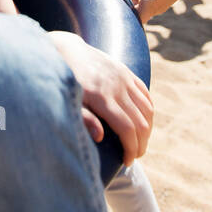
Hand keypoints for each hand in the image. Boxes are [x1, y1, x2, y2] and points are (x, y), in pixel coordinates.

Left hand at [49, 32, 152, 164]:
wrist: (66, 50)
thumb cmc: (63, 82)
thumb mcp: (68, 102)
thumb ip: (83, 119)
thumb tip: (100, 137)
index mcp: (101, 97)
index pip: (127, 129)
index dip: (131, 149)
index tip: (127, 162)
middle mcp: (117, 87)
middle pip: (140, 122)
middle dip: (141, 144)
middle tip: (134, 157)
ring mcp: (124, 78)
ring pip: (147, 110)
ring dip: (147, 130)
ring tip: (139, 143)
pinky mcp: (127, 72)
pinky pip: (146, 95)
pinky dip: (148, 111)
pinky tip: (143, 123)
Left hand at [116, 0, 200, 23]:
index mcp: (150, 4)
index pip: (130, 19)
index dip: (118, 15)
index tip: (108, 6)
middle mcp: (154, 9)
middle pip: (133, 16)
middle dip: (121, 8)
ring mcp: (158, 6)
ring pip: (139, 10)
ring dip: (128, 3)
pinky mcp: (161, 1)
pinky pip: (145, 5)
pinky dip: (136, 0)